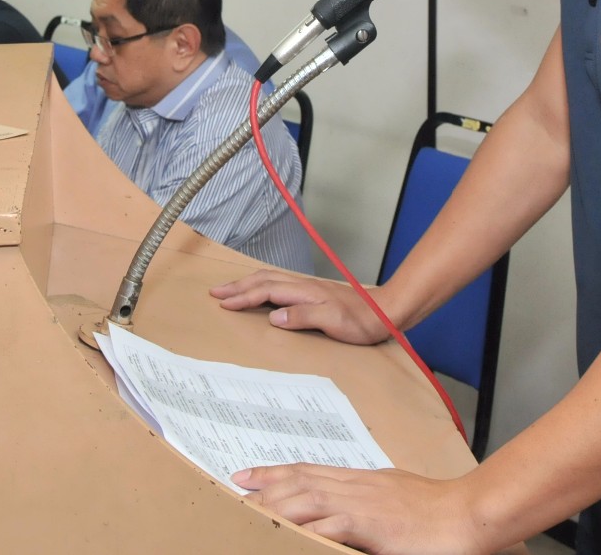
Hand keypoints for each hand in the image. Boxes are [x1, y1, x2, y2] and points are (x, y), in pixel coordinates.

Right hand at [210, 270, 392, 345]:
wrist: (385, 312)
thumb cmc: (361, 321)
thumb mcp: (332, 322)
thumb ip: (302, 317)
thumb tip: (273, 317)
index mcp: (304, 292)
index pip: (266, 291)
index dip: (243, 297)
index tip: (223, 303)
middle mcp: (303, 286)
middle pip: (263, 280)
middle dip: (238, 286)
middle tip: (216, 292)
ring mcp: (309, 288)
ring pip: (271, 279)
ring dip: (248, 283)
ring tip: (231, 289)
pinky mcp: (314, 293)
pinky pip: (280, 284)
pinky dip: (263, 285)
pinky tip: (262, 291)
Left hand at [233, 464, 500, 554]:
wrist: (468, 513)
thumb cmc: (438, 510)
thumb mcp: (395, 498)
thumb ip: (368, 504)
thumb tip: (350, 514)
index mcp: (361, 480)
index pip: (309, 470)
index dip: (275, 471)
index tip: (248, 474)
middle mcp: (356, 486)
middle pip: (300, 480)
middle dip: (265, 486)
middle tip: (236, 492)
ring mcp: (362, 503)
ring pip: (307, 497)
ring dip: (275, 504)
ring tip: (249, 512)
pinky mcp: (370, 525)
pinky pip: (331, 524)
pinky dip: (306, 528)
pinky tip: (287, 532)